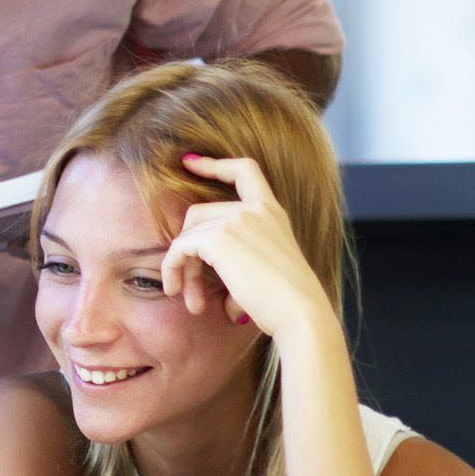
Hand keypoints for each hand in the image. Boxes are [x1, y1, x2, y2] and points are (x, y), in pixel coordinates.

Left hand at [157, 154, 337, 344]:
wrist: (301, 314)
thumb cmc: (286, 303)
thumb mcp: (264, 271)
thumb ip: (236, 266)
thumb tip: (206, 293)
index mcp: (272, 212)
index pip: (245, 170)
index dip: (215, 164)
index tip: (189, 161)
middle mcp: (256, 209)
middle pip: (199, 214)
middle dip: (188, 251)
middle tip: (190, 289)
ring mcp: (238, 219)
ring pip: (188, 234)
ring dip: (183, 268)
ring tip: (192, 300)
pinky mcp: (219, 237)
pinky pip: (180, 247)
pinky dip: (173, 268)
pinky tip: (179, 291)